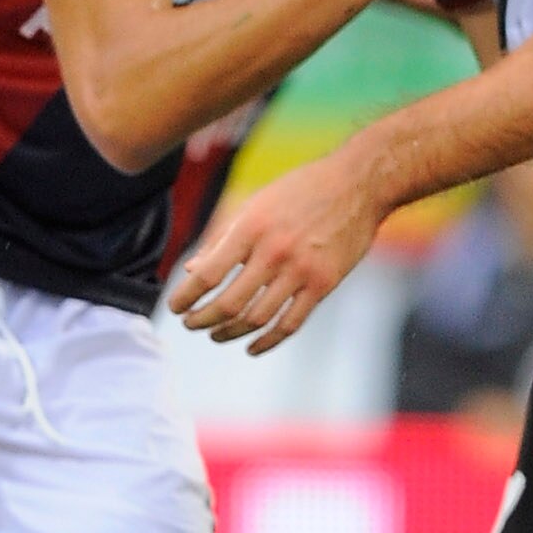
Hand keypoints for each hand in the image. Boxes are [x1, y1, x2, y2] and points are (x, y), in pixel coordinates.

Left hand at [168, 147, 382, 352]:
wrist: (358, 185)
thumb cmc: (301, 190)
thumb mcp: (256, 204)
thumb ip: (223, 238)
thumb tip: (192, 271)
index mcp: (252, 227)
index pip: (208, 274)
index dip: (186, 296)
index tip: (175, 307)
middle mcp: (274, 251)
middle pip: (229, 303)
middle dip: (202, 320)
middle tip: (190, 324)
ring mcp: (301, 270)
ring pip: (256, 318)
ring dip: (229, 333)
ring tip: (215, 334)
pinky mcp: (324, 285)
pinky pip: (290, 324)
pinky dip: (267, 342)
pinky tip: (252, 347)